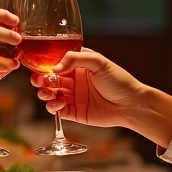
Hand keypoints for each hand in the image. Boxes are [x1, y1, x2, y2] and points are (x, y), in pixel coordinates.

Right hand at [31, 49, 147, 127]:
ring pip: (50, 94)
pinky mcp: (74, 112)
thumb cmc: (119, 81)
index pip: (56, 62)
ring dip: (44, 93)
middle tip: (40, 80)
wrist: (131, 105)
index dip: (46, 64)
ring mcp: (73, 96)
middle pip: (49, 78)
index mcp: (78, 65)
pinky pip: (57, 109)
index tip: (41, 67)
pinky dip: (53, 106)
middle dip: (41, 79)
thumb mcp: (99, 62)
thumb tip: (55, 67)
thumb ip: (76, 59)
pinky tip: (59, 103)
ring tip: (49, 92)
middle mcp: (73, 79)